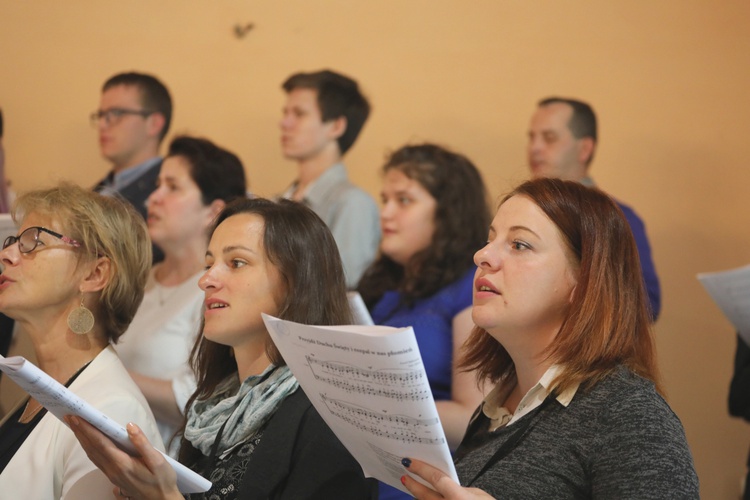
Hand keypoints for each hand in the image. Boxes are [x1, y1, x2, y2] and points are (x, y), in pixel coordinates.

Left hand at [65, 415, 182, 499]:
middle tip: (69, 416)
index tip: (77, 417)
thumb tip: (130, 426)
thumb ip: (143, 443)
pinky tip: (88, 442)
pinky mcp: (113, 476)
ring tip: (75, 426)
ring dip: (82, 439)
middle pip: (92, 448)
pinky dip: (89, 447)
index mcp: (123, 464)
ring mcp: (111, 474)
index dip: (87, 429)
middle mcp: (113, 470)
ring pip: (92, 454)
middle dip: (80, 432)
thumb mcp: (158, 461)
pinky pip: (96, 459)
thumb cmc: (162, 480)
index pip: (100, 443)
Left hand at [400, 458, 495, 499]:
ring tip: (411, 486)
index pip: (436, 479)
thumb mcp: (477, 494)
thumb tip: (444, 484)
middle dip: (413, 485)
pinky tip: (422, 498)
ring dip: (418, 496)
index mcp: (459, 497)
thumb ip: (459, 488)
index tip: (409, 462)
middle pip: (425, 495)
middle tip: (404, 476)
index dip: (421, 469)